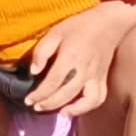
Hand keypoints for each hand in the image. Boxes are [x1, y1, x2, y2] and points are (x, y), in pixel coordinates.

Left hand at [18, 0, 134, 117]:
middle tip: (36, 106)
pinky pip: (98, 99)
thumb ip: (42, 51)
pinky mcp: (103, 79)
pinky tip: (75, 109)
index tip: (28, 100)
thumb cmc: (78, 26)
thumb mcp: (55, 33)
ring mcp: (95, 77)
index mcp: (70, 57)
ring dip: (70, 110)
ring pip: (85, 101)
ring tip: (57, 112)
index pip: (52, 82)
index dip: (39, 94)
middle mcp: (84, 70)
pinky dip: (86, 107)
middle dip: (48, 104)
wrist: (107, 23)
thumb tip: (33, 72)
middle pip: (65, 94)